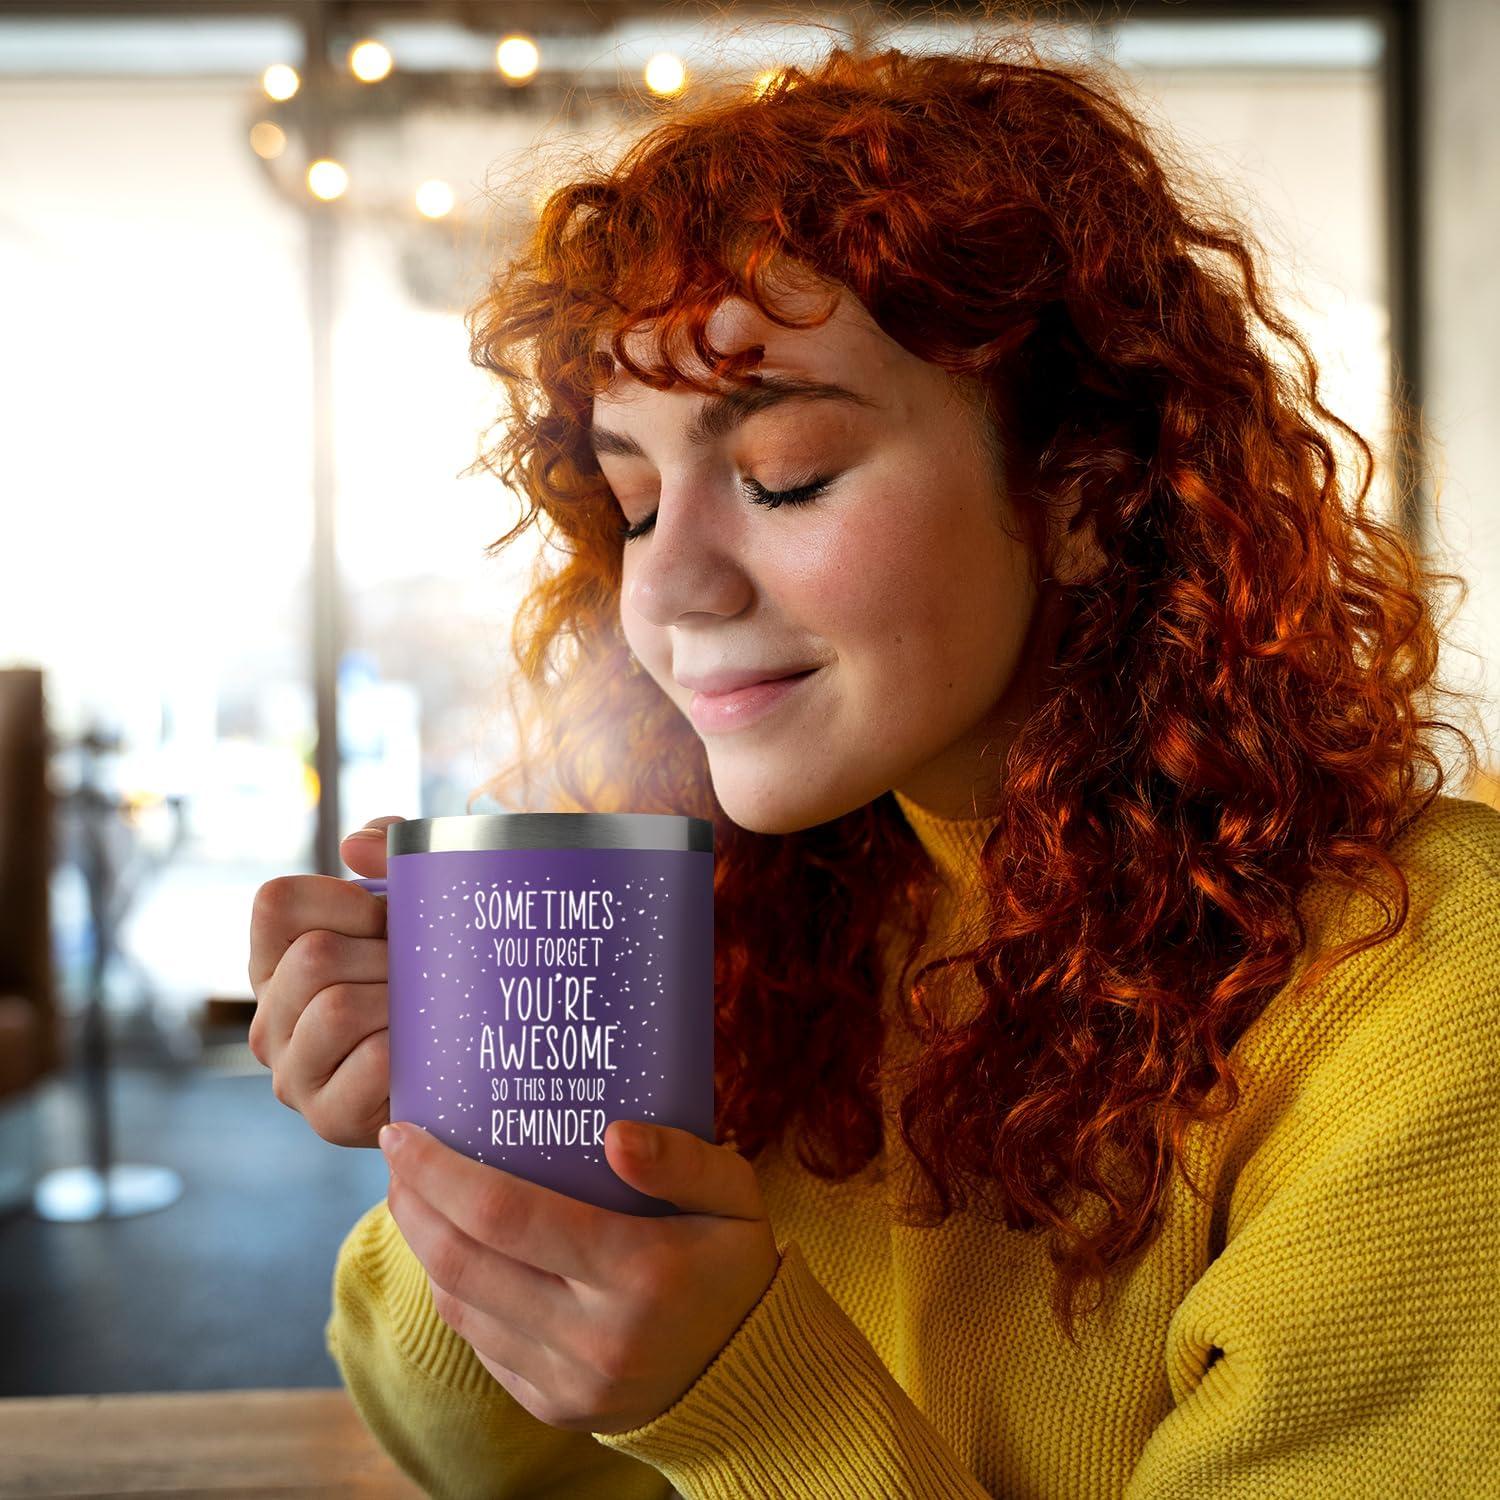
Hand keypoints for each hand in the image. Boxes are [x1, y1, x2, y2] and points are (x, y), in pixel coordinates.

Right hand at [246, 815, 405, 1147]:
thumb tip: (353, 847)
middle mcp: (269, 1019)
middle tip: (420, 972)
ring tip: (424, 1009)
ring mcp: (293, 1074)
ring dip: (400, 1001)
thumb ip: (389, 854)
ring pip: (338, 1008)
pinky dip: (412, 1046)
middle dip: (385, 956)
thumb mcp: (414, 904)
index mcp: (275, 962)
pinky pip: (373, 1061)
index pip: (277, 902)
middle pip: (314, 957)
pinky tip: (425, 1049)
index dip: (344, 899)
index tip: (388, 918)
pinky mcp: (329, 1119)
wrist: (472, 1071)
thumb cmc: (432, 976)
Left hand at [380, 1116, 780, 1435]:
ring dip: (424, 1246)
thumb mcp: (736, 1196)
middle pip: (465, 1263)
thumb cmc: (735, 1264)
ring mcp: (568, 1381)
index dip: (442, 1172)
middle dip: (414, 1203)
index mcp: (638, 1272)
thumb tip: (615, 1134)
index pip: (508, 1215)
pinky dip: (456, 1291)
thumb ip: (683, 1158)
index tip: (403, 1132)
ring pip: (462, 1307)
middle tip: (396, 1155)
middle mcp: (594, 1336)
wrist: (750, 1375)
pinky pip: (480, 1344)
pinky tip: (453, 1250)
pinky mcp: (552, 1406)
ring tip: (414, 1194)